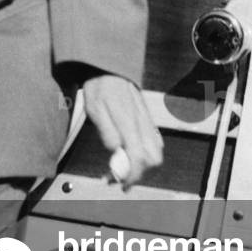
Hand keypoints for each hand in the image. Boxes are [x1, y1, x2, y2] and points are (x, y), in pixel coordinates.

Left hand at [82, 75, 162, 189]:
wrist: (109, 67)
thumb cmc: (99, 87)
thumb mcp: (94, 108)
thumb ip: (106, 131)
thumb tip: (116, 152)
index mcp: (129, 122)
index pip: (140, 157)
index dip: (132, 175)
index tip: (122, 183)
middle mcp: (143, 123)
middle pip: (155, 158)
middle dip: (140, 173)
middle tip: (119, 177)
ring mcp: (147, 120)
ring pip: (157, 151)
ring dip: (143, 165)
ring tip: (122, 167)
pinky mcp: (147, 119)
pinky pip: (154, 141)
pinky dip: (145, 153)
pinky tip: (129, 152)